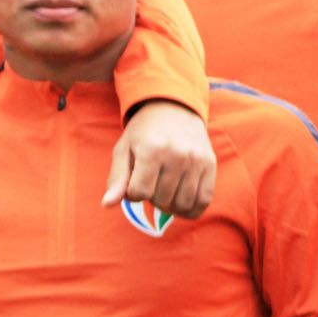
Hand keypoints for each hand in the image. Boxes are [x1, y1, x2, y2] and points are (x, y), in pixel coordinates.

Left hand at [105, 99, 215, 217]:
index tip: (134, 184)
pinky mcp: (210, 165)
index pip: (139, 193)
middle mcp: (176, 155)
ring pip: (182, 204)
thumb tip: (107, 204)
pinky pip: (203, 201)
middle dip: (151, 199)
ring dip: (170, 206)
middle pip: (161, 200)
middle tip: (151, 183)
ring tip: (164, 191)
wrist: (173, 108)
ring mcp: (196, 161)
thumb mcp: (123, 150)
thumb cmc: (143, 132)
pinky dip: (191, 209)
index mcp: (151, 150)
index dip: (133, 194)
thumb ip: (117, 178)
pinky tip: (180, 202)